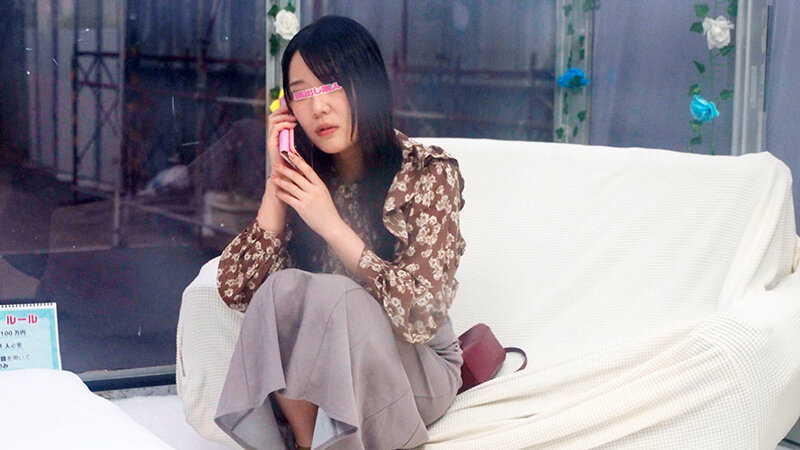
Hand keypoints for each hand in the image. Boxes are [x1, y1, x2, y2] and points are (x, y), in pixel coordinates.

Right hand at [255, 102, 297, 231]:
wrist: (285, 187)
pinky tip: (291, 125)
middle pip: (274, 117)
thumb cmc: (293, 174)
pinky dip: (282, 126)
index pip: (280, 120)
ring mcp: (272, 144)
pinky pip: (274, 132)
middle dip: (282, 109)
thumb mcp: (297, 157)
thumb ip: (297, 147)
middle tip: (291, 105)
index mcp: (280, 140)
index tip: (293, 104)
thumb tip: (306, 137)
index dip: (284, 111)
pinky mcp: (272, 148)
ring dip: (283, 116)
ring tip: (292, 117)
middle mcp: (274, 140)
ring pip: (272, 122)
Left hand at [271, 151, 343, 239]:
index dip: (298, 161)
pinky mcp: (302, 208)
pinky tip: (276, 192)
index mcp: (320, 185)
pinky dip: (282, 194)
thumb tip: (303, 175)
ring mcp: (308, 199)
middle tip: (276, 164)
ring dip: (280, 181)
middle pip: (297, 176)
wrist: (331, 225)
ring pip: (291, 187)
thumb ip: (314, 185)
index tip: (290, 153)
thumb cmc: (327, 210)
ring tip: (273, 177)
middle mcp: (314, 190)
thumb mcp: (323, 194)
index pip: (308, 169)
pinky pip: (289, 199)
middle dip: (285, 169)